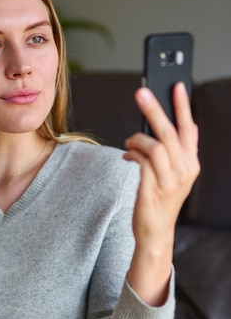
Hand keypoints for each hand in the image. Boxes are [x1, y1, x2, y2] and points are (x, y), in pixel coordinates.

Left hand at [123, 83, 199, 305]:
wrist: (155, 233)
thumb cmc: (160, 201)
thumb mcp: (174, 175)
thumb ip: (178, 151)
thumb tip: (179, 126)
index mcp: (190, 164)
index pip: (189, 130)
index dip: (183, 107)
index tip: (177, 85)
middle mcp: (184, 172)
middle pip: (170, 133)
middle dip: (155, 110)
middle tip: (141, 92)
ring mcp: (169, 182)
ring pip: (155, 146)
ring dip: (138, 139)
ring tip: (129, 142)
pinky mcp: (152, 190)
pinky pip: (142, 162)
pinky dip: (133, 153)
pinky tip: (128, 154)